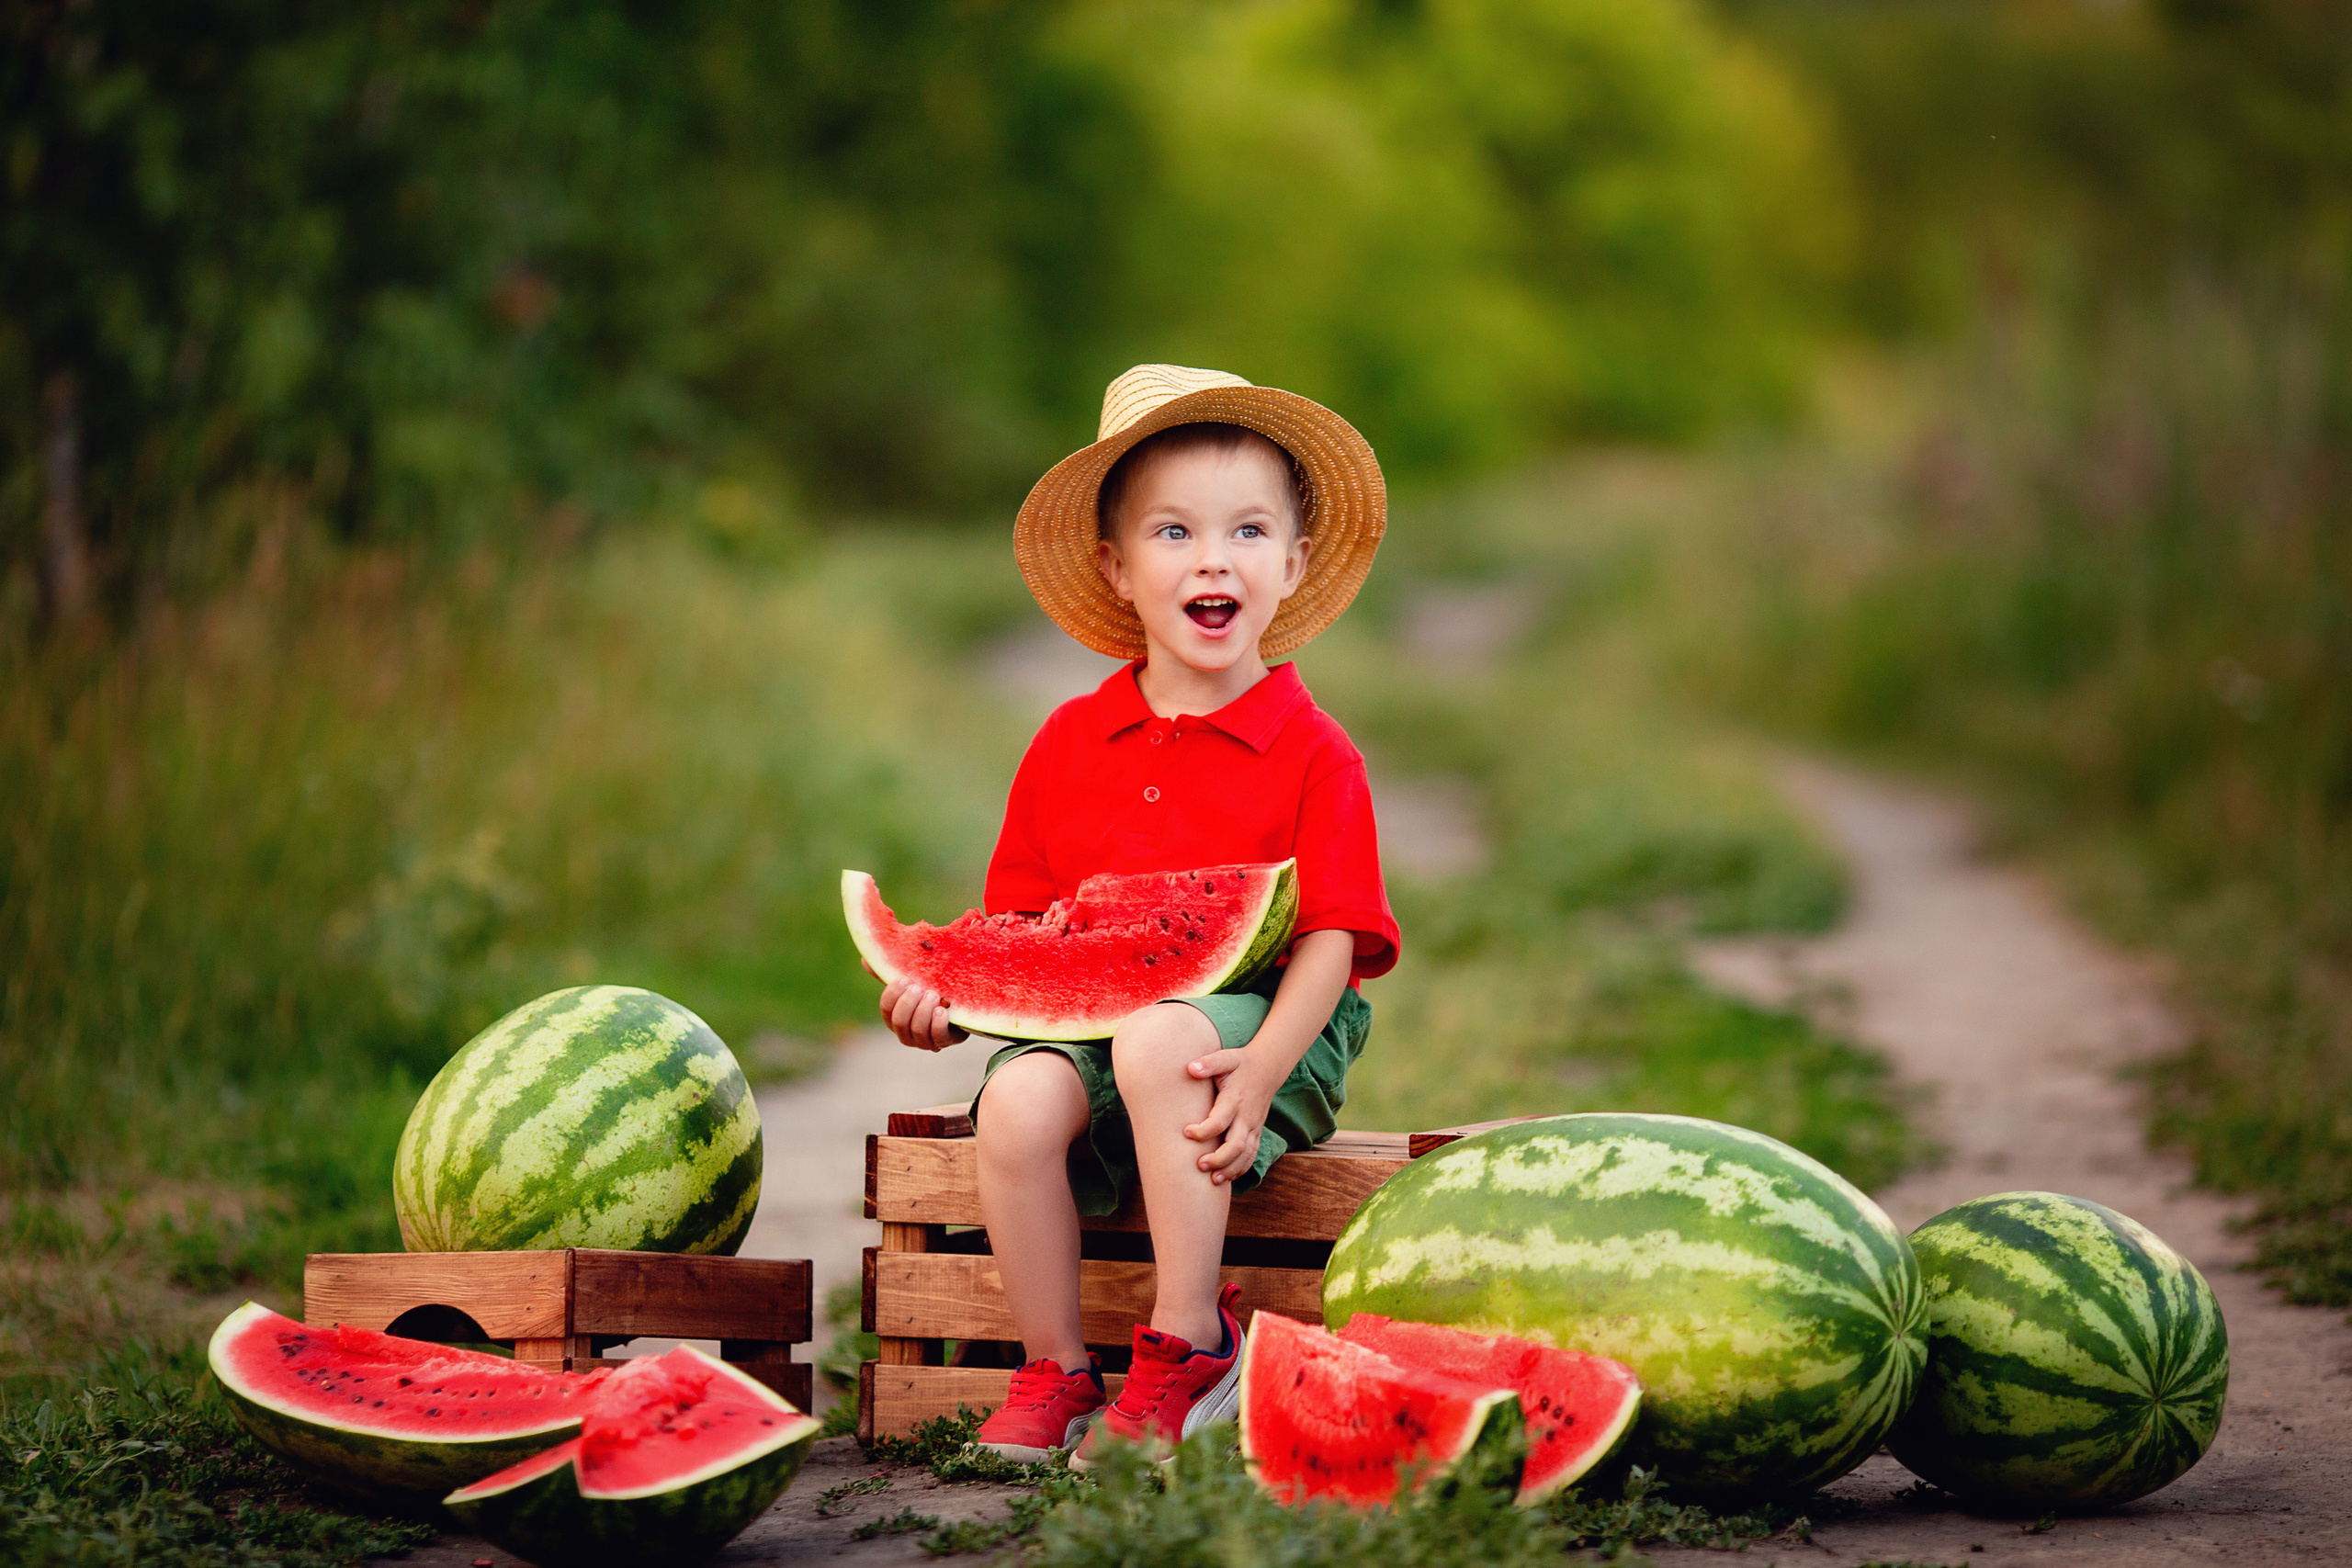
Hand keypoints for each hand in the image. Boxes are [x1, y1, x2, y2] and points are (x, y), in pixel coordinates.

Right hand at [876, 973, 965, 1050]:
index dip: (893, 993)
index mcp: (895, 1016)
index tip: (905, 979)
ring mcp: (924, 1041)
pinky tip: (942, 1010)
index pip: (886, 1008)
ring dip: (924, 1010)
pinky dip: (938, 1023)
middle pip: (898, 1021)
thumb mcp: (912, 982)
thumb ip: (890, 973)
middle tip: (919, 988)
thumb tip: (864, 960)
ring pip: (917, 1030)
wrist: (961, 1004)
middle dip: (908, 1003)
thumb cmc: (930, 992)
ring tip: (933, 995)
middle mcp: (906, 1032)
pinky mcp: (944, 1042)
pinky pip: (938, 1038)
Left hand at [1183, 1049, 1271, 1184]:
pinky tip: (1227, 1177)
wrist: (1268, 1068)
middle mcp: (1246, 1117)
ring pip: (1246, 1155)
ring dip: (1230, 1169)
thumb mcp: (1226, 1058)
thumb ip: (1209, 1063)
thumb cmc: (1241, 1064)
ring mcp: (1253, 1126)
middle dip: (1218, 1159)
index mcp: (1235, 1100)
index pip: (1220, 1121)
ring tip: (1213, 1180)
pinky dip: (1241, 1168)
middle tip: (1199, 1165)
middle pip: (1236, 1145)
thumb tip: (1191, 1068)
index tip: (1186, 1132)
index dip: (1203, 1131)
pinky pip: (1251, 1154)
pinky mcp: (1256, 1132)